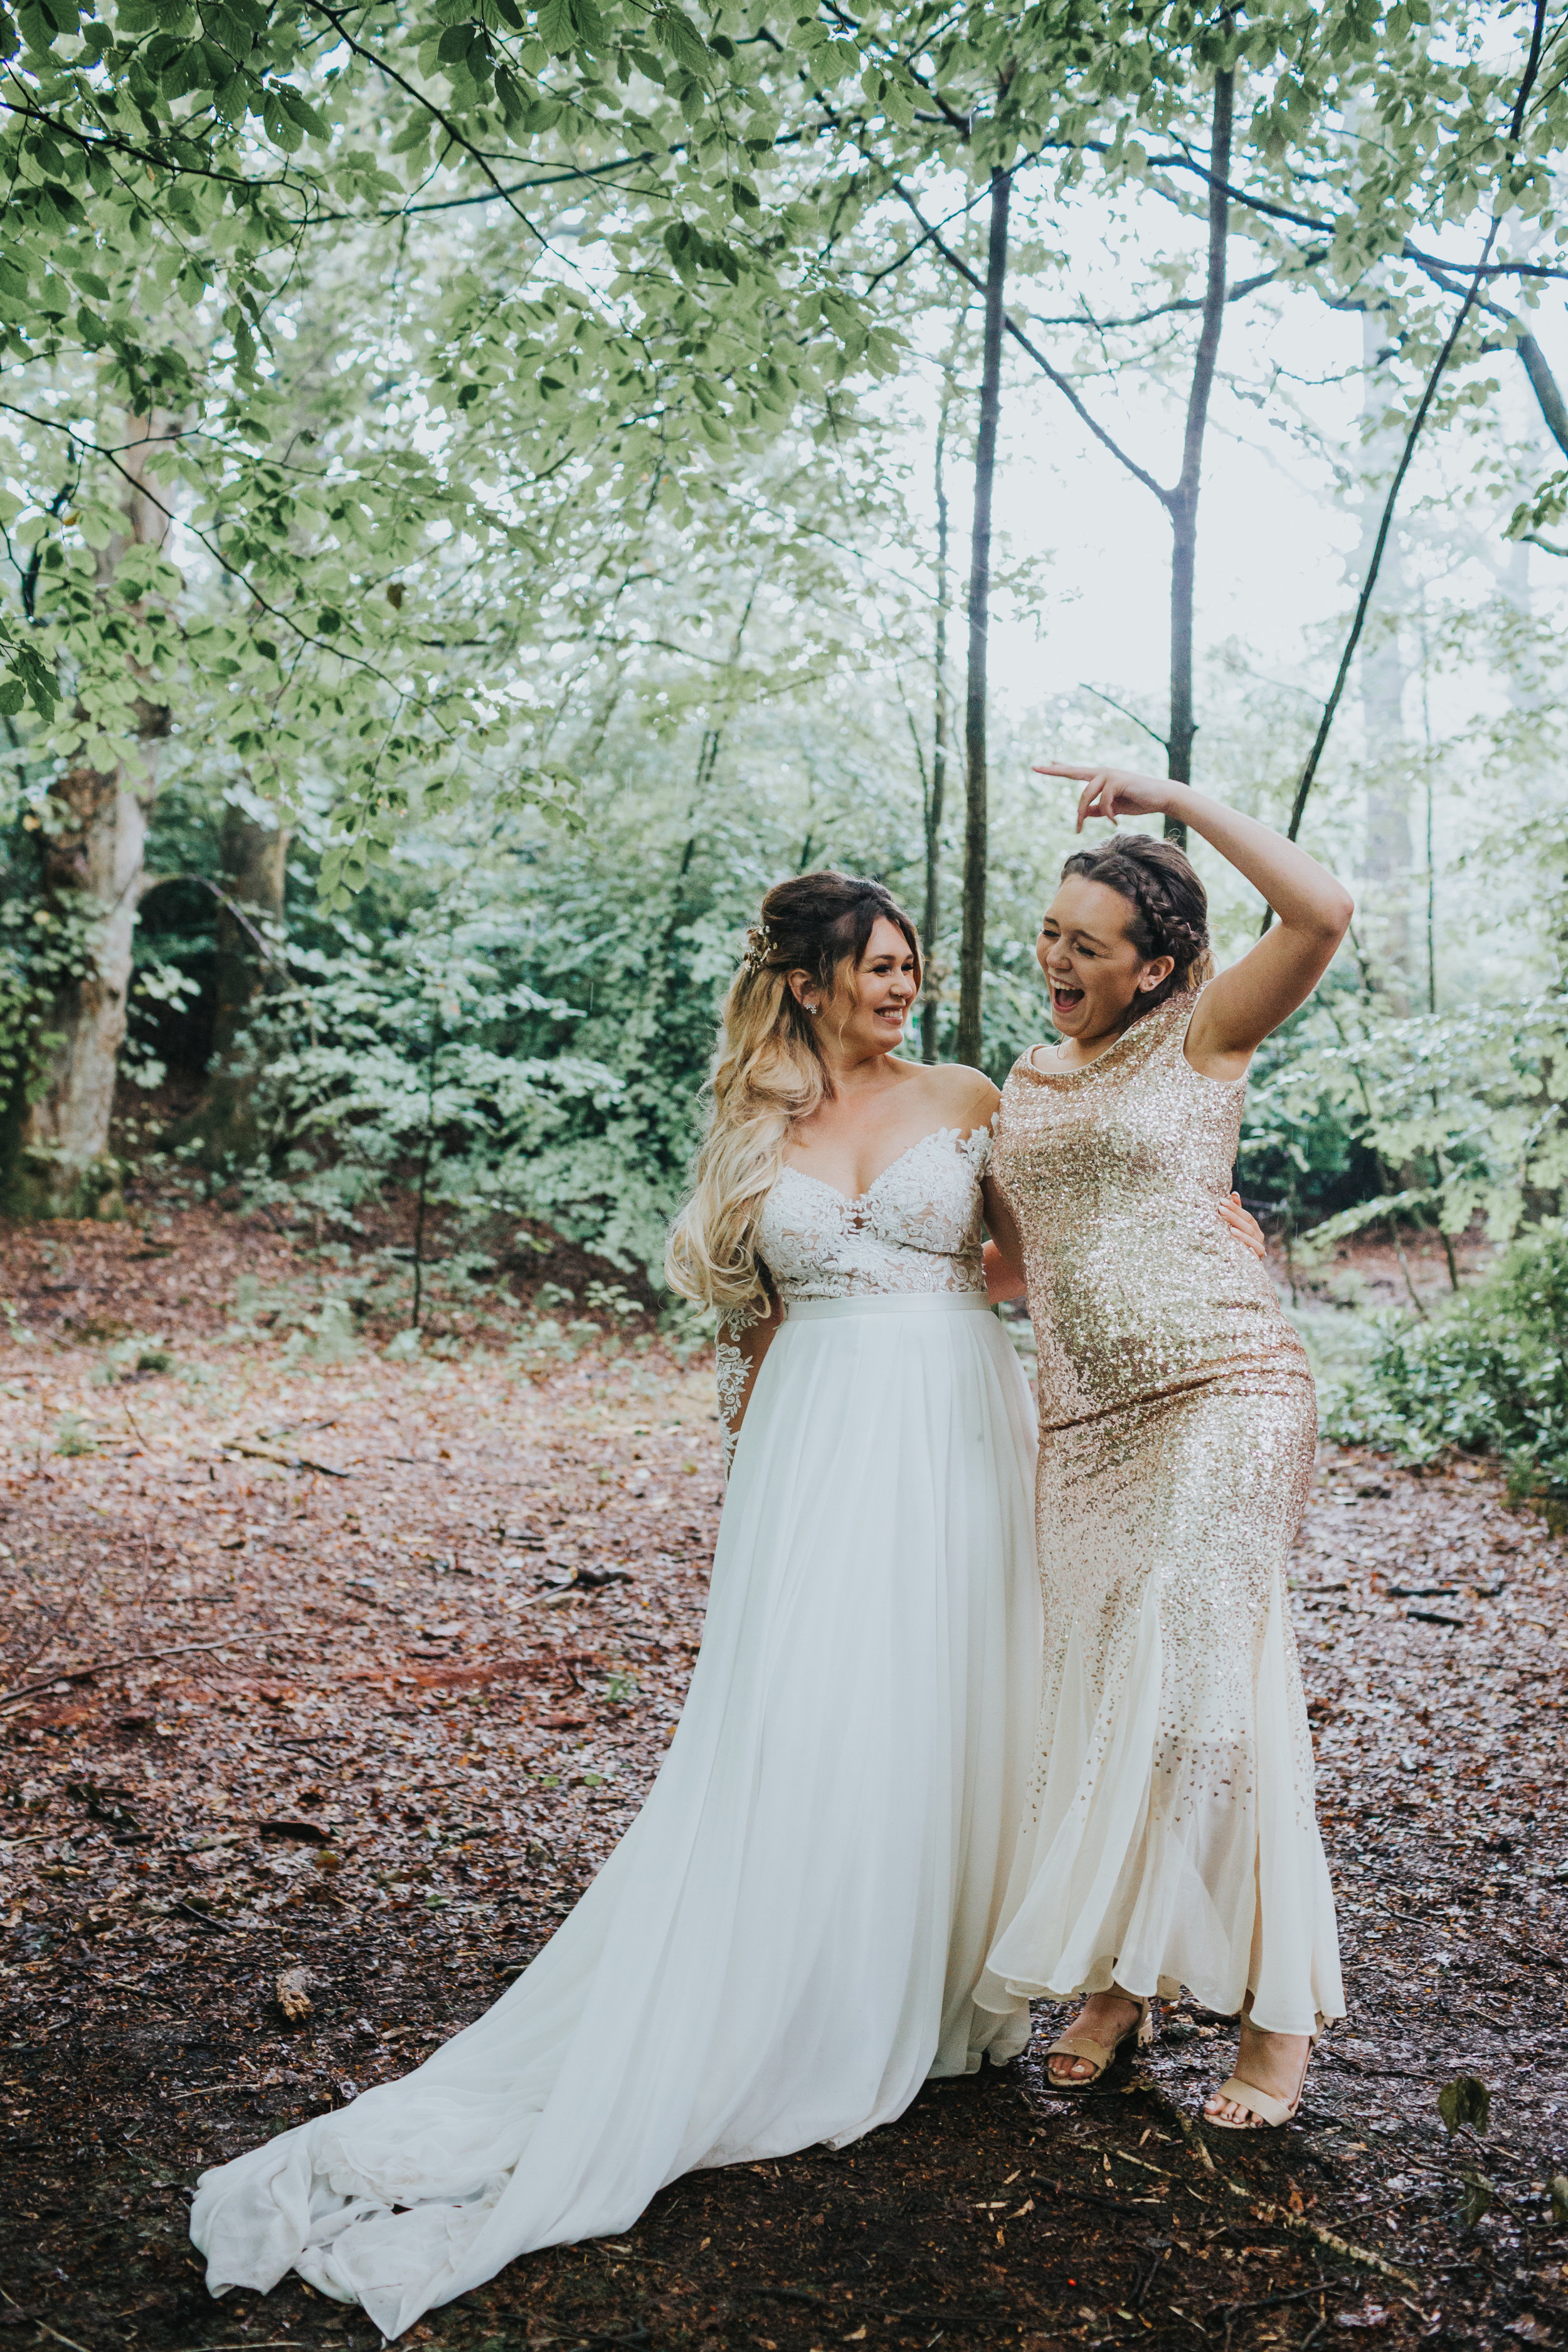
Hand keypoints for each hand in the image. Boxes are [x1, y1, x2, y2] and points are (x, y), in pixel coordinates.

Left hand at [1033, 761, 1177, 831]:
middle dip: (1055, 771)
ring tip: (1080, 829)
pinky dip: (1107, 814)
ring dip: (1082, 814)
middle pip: (1074, 772)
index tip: (1045, 764)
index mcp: (1101, 778)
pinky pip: (1103, 802)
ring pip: (1086, 795)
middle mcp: (1102, 772)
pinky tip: (1115, 821)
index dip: (1061, 768)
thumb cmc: (1139, 801)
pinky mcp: (1118, 780)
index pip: (1077, 772)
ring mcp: (1109, 774)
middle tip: (1035, 767)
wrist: (1161, 798)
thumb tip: (1085, 813)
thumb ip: (1098, 809)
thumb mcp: (1114, 808)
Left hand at [1220, 1191, 1267, 1260]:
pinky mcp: (1258, 1257)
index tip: (1221, 1200)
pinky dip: (1247, 1244)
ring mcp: (1258, 1246)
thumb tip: (1233, 1193)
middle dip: (1233, 1215)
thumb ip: (1236, 1212)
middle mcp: (1257, 1235)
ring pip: (1251, 1235)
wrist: (1241, 1267)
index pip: (1245, 1214)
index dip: (1234, 1207)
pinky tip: (1238, 1240)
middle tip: (1220, 1208)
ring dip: (1240, 1230)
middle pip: (1247, 1223)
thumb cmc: (1235, 1243)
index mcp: (1252, 1226)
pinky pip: (1255, 1250)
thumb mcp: (1235, 1226)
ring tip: (1229, 1227)